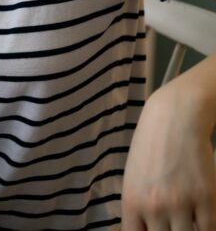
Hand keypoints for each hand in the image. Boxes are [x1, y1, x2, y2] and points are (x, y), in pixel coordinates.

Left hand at [122, 83, 215, 230]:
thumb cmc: (151, 148)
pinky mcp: (207, 197)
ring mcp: (181, 203)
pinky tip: (204, 221)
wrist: (174, 119)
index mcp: (132, 201)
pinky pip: (209, 229)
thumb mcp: (134, 178)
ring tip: (186, 220)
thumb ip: (139, 209)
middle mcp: (154, 206)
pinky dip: (207, 228)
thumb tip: (144, 230)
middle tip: (174, 226)